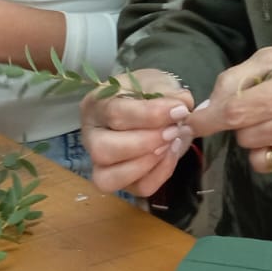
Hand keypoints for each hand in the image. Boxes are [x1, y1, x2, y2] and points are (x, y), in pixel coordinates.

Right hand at [81, 69, 194, 195]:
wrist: (156, 109)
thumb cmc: (148, 93)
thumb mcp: (156, 81)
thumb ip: (167, 91)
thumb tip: (181, 105)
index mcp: (95, 106)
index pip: (114, 113)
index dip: (149, 114)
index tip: (179, 111)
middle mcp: (90, 137)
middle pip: (104, 150)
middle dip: (144, 143)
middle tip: (173, 130)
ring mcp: (101, 164)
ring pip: (110, 178)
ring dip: (147, 163)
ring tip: (172, 142)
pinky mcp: (122, 181)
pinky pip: (138, 188)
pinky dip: (160, 174)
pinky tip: (171, 154)